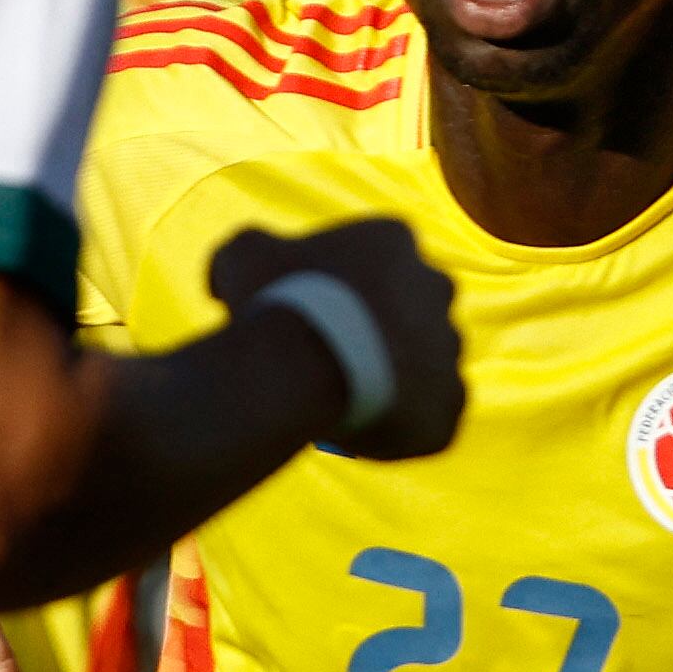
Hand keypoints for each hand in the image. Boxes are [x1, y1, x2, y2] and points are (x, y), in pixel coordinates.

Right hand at [208, 219, 463, 460]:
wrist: (299, 367)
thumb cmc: (274, 303)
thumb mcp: (243, 255)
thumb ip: (246, 253)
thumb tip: (222, 282)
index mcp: (397, 241)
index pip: (380, 262)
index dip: (346, 290)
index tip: (314, 315)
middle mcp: (437, 287)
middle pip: (414, 310)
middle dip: (384, 330)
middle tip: (336, 358)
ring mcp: (449, 348)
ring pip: (429, 364)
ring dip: (397, 377)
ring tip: (350, 398)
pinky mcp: (449, 405)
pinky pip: (434, 415)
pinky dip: (406, 424)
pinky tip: (367, 430)